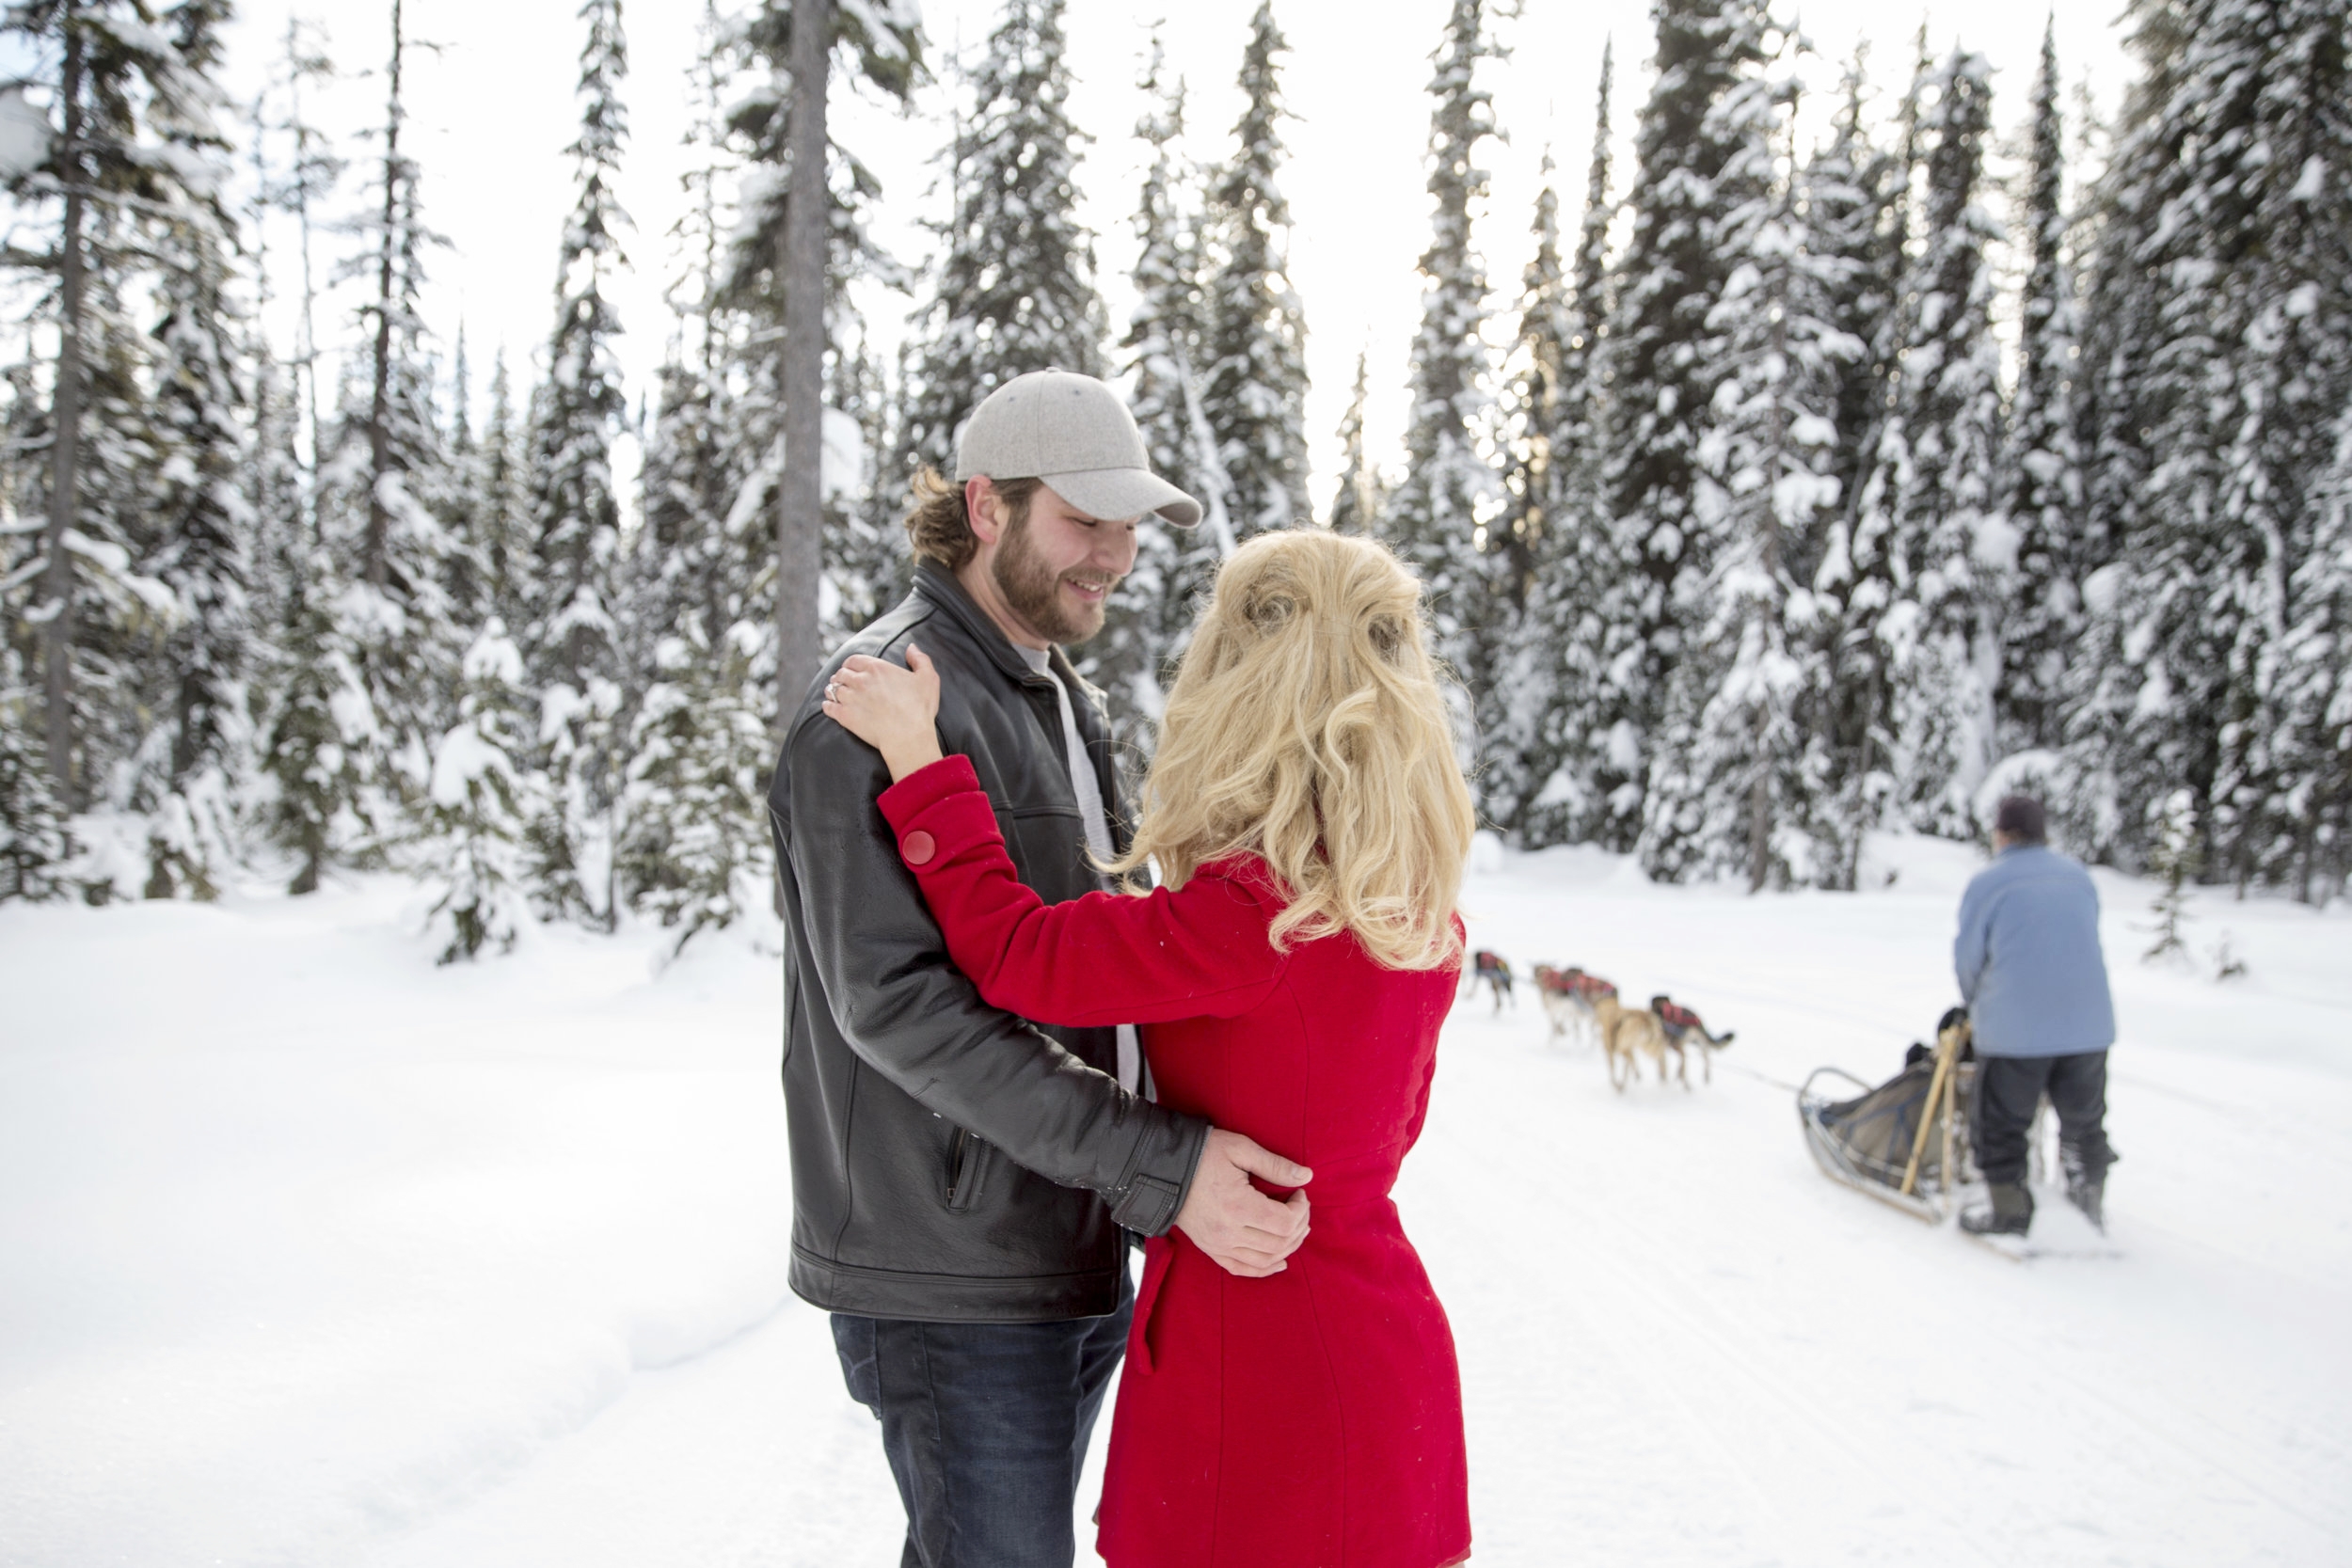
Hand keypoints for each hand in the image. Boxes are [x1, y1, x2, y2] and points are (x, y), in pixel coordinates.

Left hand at [823, 645, 944, 780]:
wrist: (908, 736)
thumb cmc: (919, 709)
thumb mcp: (928, 678)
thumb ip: (920, 659)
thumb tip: (911, 647)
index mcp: (877, 668)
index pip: (853, 660)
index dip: (850, 664)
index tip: (851, 669)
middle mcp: (860, 680)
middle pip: (841, 673)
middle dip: (840, 676)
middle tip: (841, 681)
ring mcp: (850, 698)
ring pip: (833, 689)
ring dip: (832, 689)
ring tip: (833, 692)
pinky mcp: (845, 716)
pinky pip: (829, 707)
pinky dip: (827, 705)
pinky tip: (829, 706)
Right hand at [1173, 1129, 1312, 1277]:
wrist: (1162, 1168)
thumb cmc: (1203, 1153)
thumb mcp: (1240, 1149)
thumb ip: (1275, 1165)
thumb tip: (1306, 1177)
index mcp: (1238, 1207)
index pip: (1285, 1223)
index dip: (1301, 1210)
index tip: (1299, 1192)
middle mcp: (1228, 1233)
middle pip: (1279, 1243)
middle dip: (1299, 1226)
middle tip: (1301, 1207)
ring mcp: (1218, 1245)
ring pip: (1265, 1260)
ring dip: (1288, 1247)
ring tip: (1296, 1229)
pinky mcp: (1210, 1249)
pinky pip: (1242, 1269)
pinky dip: (1264, 1269)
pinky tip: (1280, 1262)